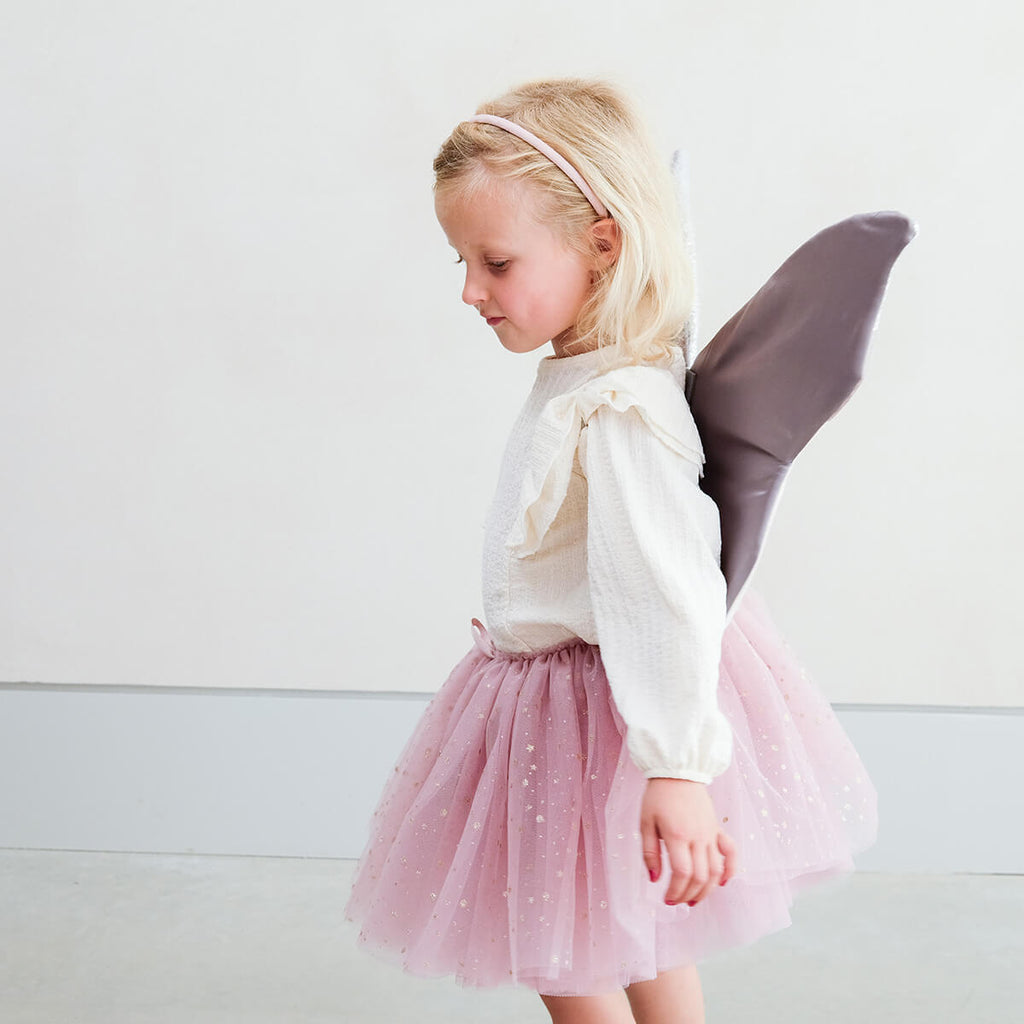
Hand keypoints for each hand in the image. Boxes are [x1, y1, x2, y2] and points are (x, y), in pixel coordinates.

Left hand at [640, 777, 737, 906]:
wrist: (678, 771)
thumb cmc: (658, 796)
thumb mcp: (645, 823)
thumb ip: (649, 853)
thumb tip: (654, 880)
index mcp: (677, 835)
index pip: (682, 873)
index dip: (676, 891)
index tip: (666, 900)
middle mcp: (698, 837)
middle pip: (700, 876)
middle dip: (688, 895)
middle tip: (677, 902)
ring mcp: (710, 833)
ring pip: (715, 870)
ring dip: (706, 890)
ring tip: (694, 900)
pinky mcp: (717, 829)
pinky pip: (730, 852)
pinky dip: (730, 870)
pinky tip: (722, 883)